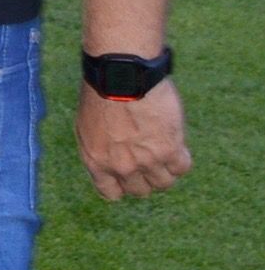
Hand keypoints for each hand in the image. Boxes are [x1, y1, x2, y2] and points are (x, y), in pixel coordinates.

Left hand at [74, 78, 189, 199]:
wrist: (121, 76)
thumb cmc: (101, 93)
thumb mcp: (87, 125)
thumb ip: (100, 149)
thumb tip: (112, 161)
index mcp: (96, 161)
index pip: (111, 193)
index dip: (122, 185)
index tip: (129, 175)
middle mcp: (121, 167)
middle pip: (141, 191)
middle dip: (145, 177)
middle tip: (148, 157)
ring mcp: (146, 161)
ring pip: (164, 183)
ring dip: (165, 169)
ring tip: (162, 148)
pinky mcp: (169, 150)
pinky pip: (182, 167)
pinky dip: (181, 157)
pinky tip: (175, 142)